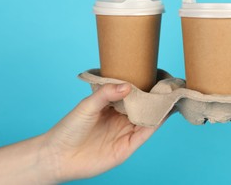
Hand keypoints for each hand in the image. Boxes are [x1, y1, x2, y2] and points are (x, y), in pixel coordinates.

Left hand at [43, 83, 162, 182]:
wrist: (58, 156)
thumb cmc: (69, 128)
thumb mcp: (87, 105)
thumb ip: (106, 94)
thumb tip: (127, 86)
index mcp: (111, 106)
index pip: (132, 94)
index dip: (144, 86)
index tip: (156, 75)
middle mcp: (120, 119)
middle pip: (142, 106)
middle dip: (155, 97)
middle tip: (170, 84)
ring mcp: (124, 133)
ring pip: (147, 119)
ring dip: (159, 109)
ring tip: (172, 96)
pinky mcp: (126, 147)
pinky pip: (144, 134)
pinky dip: (155, 124)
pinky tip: (163, 113)